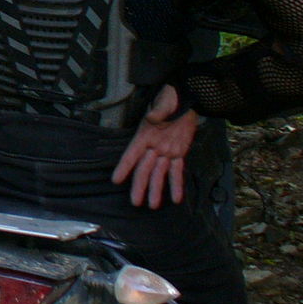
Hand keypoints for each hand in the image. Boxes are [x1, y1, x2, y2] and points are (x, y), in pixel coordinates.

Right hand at [112, 85, 199, 208]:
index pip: (133, 153)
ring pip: (159, 174)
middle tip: (135, 201)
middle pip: (145, 169)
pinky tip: (176, 198)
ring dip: (156, 189)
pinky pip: (177, 171)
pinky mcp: (178, 154)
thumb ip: (159, 111)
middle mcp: (153, 146)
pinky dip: (176, 184)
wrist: (186, 98)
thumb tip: (154, 118)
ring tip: (153, 205)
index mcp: (146, 134)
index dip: (125, 167)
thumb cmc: (171, 97)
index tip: (116, 179)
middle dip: (140, 185)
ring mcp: (165, 151)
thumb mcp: (165, 101)